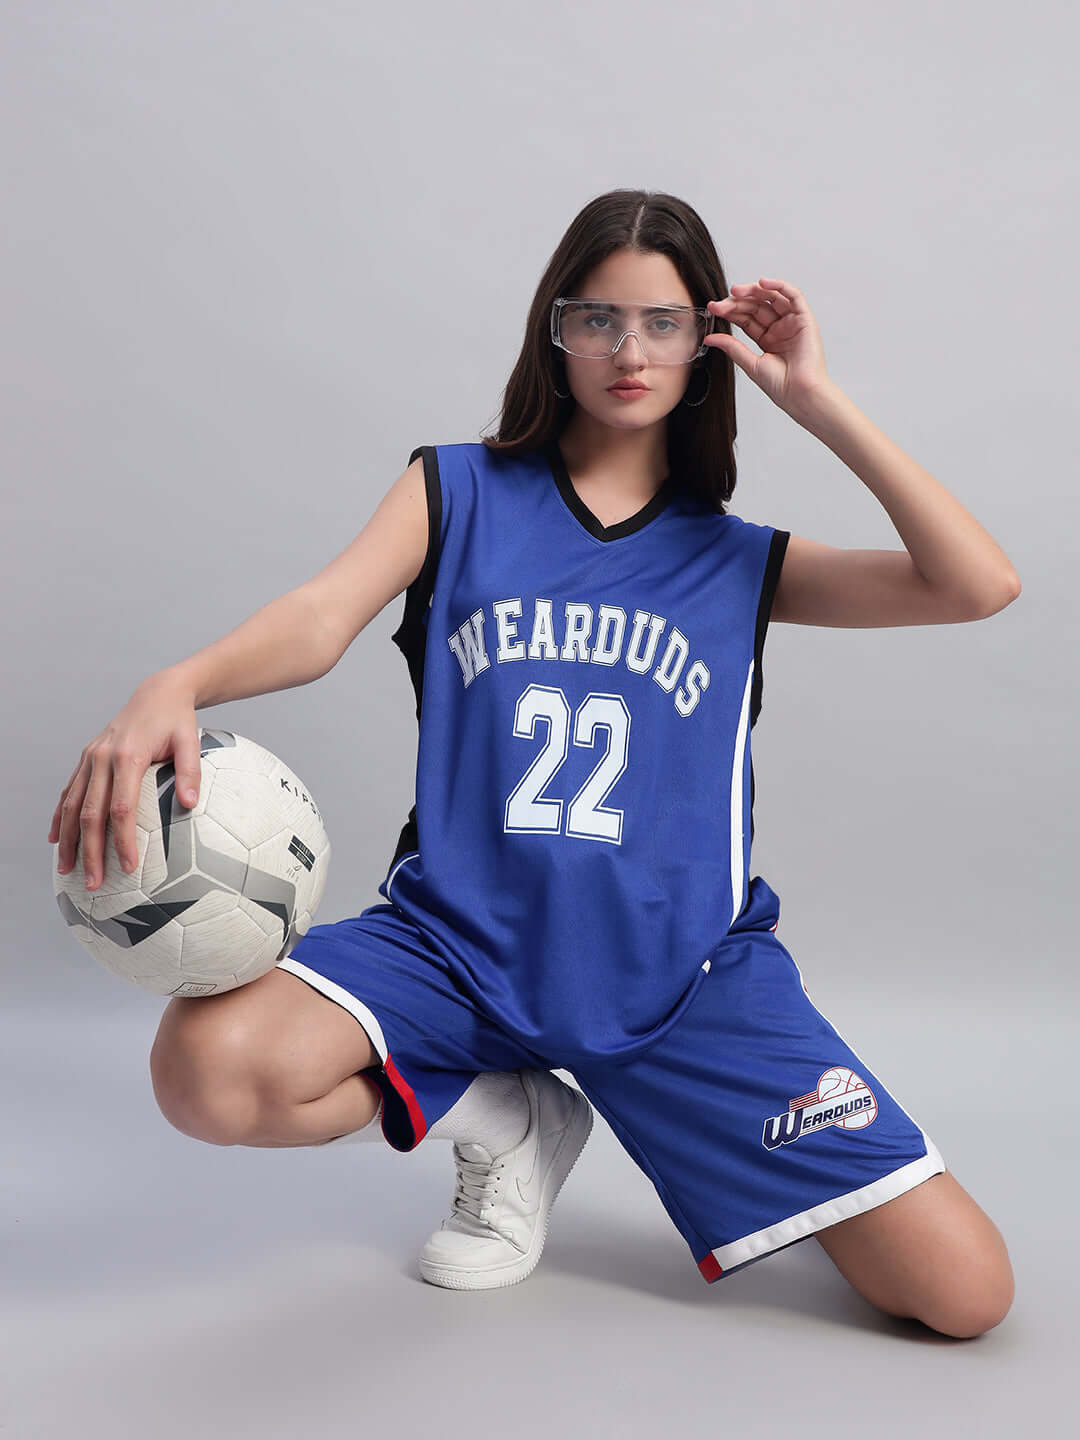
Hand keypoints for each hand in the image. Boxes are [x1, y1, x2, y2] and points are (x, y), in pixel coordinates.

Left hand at [704, 277, 829, 417]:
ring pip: (772, 297)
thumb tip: (709, 338)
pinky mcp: (805, 319)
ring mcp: (792, 322)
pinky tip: (762, 283)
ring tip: (736, 291)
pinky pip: (794, 296)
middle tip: (722, 301)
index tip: (714, 309)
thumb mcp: (750, 363)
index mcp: (767, 339)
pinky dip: (779, 286)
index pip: (746, 319)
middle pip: (757, 306)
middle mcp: (780, 328)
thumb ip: (731, 347)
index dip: (730, 311)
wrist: (799, 394)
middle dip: (738, 301)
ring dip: (754, 290)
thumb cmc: (780, 385)